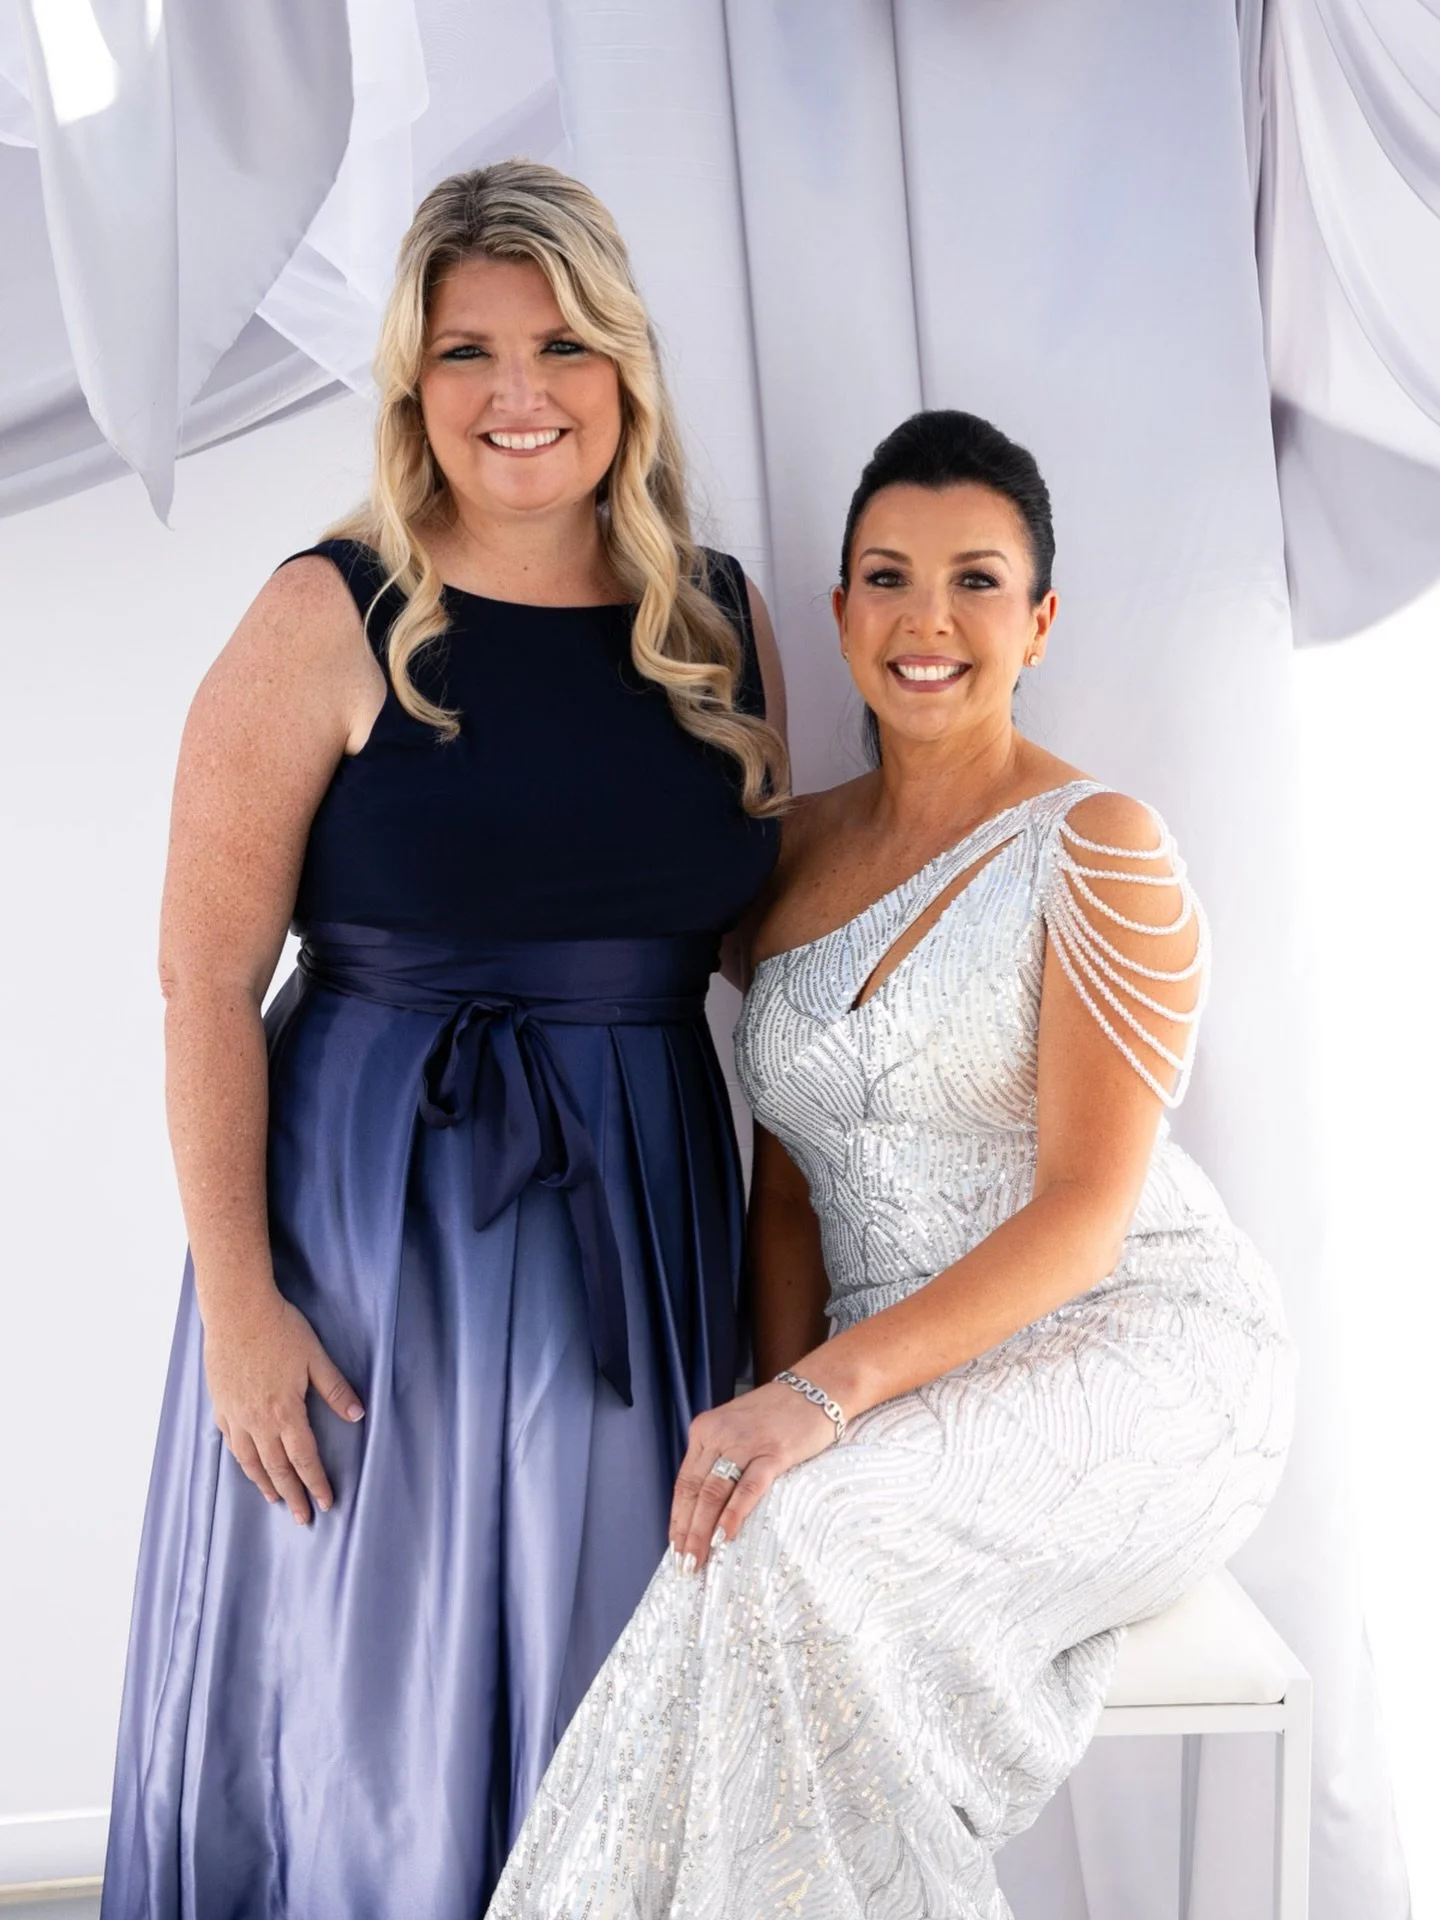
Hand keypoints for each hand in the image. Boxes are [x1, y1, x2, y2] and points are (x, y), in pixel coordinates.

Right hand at [203, 1293, 364, 1523]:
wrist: (236, 1310)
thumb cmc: (280, 1329)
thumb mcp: (315, 1357)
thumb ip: (335, 1389)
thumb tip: (358, 1415)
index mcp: (286, 1412)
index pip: (304, 1459)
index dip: (316, 1483)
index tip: (325, 1503)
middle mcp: (258, 1421)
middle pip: (277, 1468)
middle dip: (292, 1495)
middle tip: (302, 1518)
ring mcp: (235, 1415)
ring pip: (250, 1461)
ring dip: (264, 1483)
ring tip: (275, 1500)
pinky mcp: (220, 1404)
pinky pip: (230, 1442)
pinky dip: (241, 1460)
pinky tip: (246, 1464)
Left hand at [669, 1379, 835, 1572]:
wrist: (817, 1387)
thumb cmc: (778, 1413)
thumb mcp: (736, 1428)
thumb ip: (718, 1457)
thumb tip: (706, 1506)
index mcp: (705, 1430)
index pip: (684, 1482)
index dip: (678, 1518)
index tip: (674, 1547)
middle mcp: (718, 1435)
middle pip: (694, 1492)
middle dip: (686, 1532)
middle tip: (683, 1565)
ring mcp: (745, 1443)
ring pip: (714, 1494)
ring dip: (703, 1531)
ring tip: (698, 1560)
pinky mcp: (774, 1452)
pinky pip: (748, 1488)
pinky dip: (733, 1515)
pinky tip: (725, 1537)